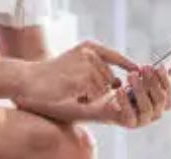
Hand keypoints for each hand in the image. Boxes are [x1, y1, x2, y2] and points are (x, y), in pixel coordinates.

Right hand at [20, 40, 136, 103]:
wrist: (31, 80)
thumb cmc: (56, 76)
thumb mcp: (79, 67)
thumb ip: (99, 71)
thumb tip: (119, 82)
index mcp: (90, 47)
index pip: (116, 56)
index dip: (128, 66)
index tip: (139, 74)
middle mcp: (89, 52)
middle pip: (111, 78)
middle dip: (101, 89)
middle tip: (82, 91)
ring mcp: (85, 65)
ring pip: (104, 88)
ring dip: (93, 96)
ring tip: (76, 92)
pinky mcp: (81, 79)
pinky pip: (95, 95)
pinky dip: (86, 100)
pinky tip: (74, 96)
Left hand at [97, 65, 170, 128]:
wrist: (107, 105)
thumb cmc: (128, 91)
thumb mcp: (144, 81)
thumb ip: (159, 74)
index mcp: (162, 104)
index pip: (168, 93)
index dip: (165, 79)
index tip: (158, 65)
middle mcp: (156, 114)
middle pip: (160, 99)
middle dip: (152, 82)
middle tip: (144, 68)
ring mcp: (144, 121)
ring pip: (146, 106)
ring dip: (139, 89)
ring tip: (131, 75)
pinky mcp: (130, 124)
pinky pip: (130, 113)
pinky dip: (125, 101)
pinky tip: (119, 89)